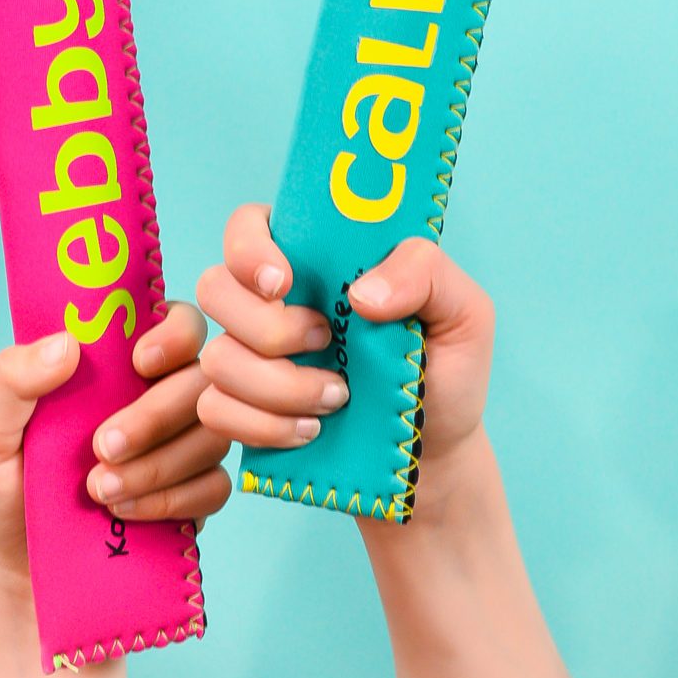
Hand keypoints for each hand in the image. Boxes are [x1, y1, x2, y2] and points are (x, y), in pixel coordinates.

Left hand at [0, 302, 229, 677]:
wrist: (24, 563)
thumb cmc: (12, 480)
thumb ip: (11, 378)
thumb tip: (66, 345)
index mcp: (125, 359)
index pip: (179, 320)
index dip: (174, 334)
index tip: (139, 362)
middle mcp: (167, 392)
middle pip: (202, 378)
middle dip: (156, 414)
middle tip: (101, 446)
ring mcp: (189, 441)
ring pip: (212, 433)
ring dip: (158, 463)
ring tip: (100, 489)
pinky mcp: (199, 491)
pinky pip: (215, 485)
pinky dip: (173, 499)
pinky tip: (128, 511)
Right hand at [195, 203, 493, 524]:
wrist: (435, 452)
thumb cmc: (444, 367)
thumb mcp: (463, 310)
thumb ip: (426, 272)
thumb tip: (362, 292)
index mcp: (313, 256)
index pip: (249, 224)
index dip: (250, 249)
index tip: (284, 282)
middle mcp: (270, 299)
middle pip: (216, 287)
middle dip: (267, 327)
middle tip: (327, 342)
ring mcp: (249, 354)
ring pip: (218, 357)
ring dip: (278, 385)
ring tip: (338, 398)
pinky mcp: (241, 408)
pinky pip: (215, 409)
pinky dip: (262, 425)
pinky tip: (311, 430)